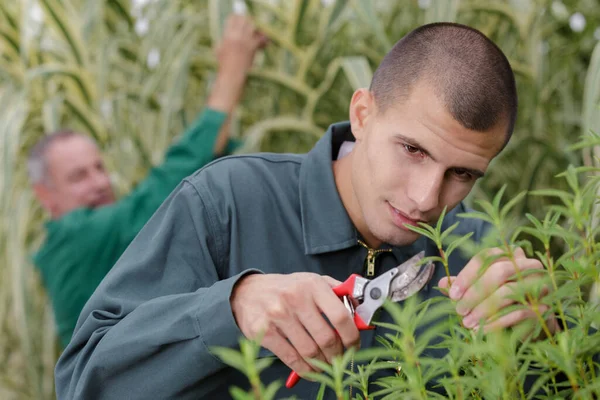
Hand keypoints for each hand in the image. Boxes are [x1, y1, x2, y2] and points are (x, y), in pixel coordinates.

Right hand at [216, 15, 267, 76]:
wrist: (231, 75)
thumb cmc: (224, 66)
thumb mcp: (219, 50)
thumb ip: (223, 41)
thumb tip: (226, 37)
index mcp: (227, 35)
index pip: (233, 18)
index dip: (238, 18)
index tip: (241, 22)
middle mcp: (235, 35)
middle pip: (244, 19)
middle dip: (248, 22)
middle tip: (252, 28)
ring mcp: (244, 40)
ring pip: (252, 26)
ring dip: (256, 30)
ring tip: (258, 35)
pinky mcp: (251, 47)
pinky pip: (260, 39)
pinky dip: (264, 40)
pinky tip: (265, 43)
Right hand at [230, 273, 359, 376]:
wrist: (248, 292)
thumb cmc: (287, 289)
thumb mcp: (312, 282)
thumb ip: (338, 293)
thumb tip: (362, 312)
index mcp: (313, 285)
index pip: (341, 316)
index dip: (352, 337)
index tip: (354, 346)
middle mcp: (296, 298)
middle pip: (326, 339)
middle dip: (337, 355)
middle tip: (340, 360)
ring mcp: (279, 315)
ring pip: (310, 351)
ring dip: (322, 364)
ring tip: (326, 366)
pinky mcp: (265, 331)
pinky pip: (292, 358)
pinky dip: (305, 369)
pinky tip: (310, 369)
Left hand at [438, 248, 557, 335]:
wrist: (532, 319)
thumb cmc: (500, 298)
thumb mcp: (480, 288)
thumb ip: (462, 284)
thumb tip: (441, 284)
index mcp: (510, 254)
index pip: (486, 257)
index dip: (467, 275)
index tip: (452, 294)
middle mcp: (528, 265)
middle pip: (499, 272)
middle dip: (475, 292)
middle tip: (459, 309)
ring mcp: (539, 285)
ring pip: (508, 292)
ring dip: (483, 309)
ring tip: (467, 322)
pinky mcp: (544, 306)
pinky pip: (517, 312)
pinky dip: (496, 322)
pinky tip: (482, 330)